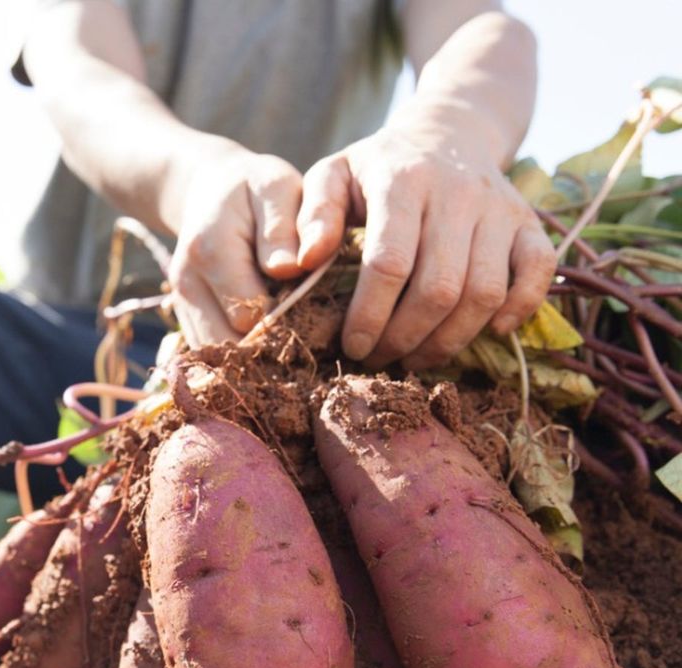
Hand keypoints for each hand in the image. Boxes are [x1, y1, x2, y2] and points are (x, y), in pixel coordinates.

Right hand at [167, 145, 304, 346]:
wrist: (210, 192)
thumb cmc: (254, 188)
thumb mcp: (276, 187)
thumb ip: (282, 227)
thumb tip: (288, 269)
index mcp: (210, 251)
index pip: (251, 314)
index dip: (289, 320)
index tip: (318, 311)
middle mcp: (187, 284)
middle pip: (232, 345)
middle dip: (272, 347)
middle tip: (310, 333)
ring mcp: (181, 305)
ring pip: (219, 359)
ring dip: (256, 358)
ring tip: (290, 340)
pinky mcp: (185, 319)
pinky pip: (212, 355)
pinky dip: (241, 357)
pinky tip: (269, 340)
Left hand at [295, 117, 555, 369]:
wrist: (447, 133)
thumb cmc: (377, 168)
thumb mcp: (332, 175)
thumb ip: (313, 215)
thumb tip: (302, 262)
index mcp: (402, 182)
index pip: (389, 263)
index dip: (370, 315)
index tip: (352, 346)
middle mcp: (458, 193)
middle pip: (439, 287)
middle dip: (405, 337)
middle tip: (380, 359)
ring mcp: (500, 208)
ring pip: (485, 292)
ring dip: (450, 339)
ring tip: (416, 357)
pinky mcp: (529, 222)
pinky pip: (539, 272)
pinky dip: (520, 308)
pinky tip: (489, 332)